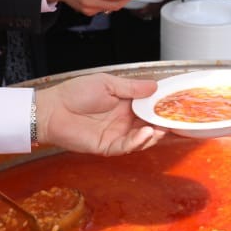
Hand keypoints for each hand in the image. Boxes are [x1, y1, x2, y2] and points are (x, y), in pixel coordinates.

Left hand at [34, 73, 164, 154]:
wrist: (52, 109)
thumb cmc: (75, 93)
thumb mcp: (107, 83)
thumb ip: (131, 88)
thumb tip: (155, 86)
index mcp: (126, 103)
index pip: (150, 106)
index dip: (163, 106)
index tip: (178, 104)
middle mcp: (125, 121)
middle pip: (150, 124)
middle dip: (164, 123)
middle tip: (177, 120)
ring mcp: (118, 135)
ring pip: (142, 138)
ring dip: (154, 134)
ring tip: (162, 127)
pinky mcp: (108, 147)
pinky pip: (127, 146)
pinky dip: (139, 141)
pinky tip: (146, 133)